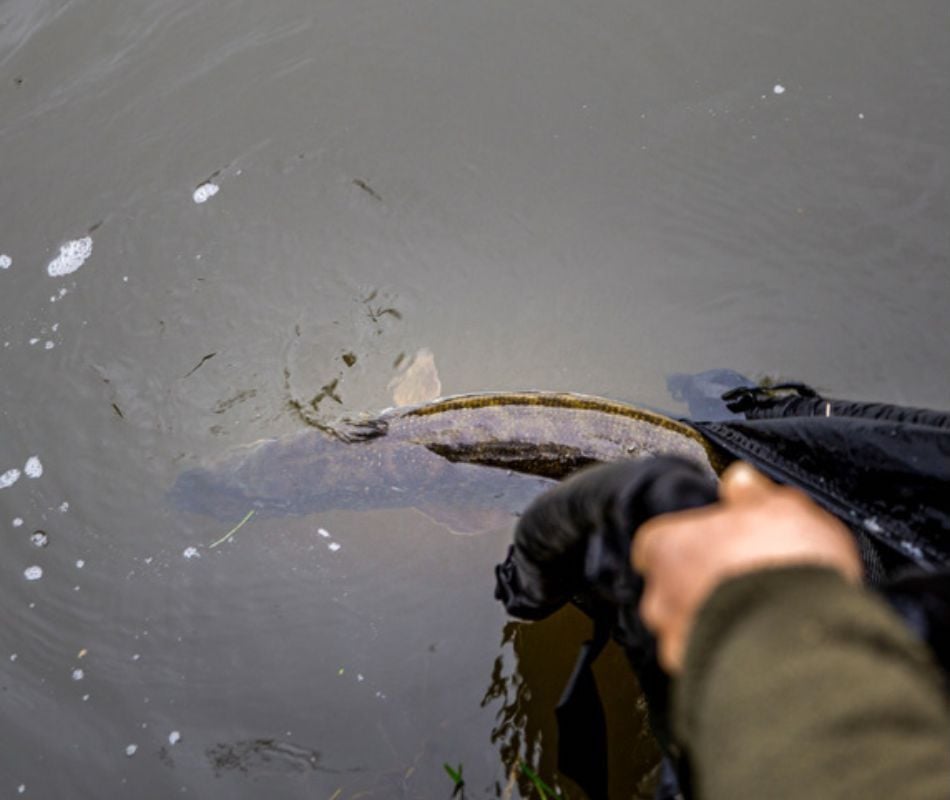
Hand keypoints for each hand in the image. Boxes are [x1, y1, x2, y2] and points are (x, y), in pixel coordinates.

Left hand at [631, 462, 862, 673]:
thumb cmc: (786, 568)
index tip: (712, 545)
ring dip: (712, 626)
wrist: (804, 637)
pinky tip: (759, 651)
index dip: (687, 544)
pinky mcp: (698, 677)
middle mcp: (659, 594)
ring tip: (757, 622)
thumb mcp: (782, 508)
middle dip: (698, 589)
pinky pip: (708, 665)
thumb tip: (742, 480)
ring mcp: (675, 640)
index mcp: (667, 543)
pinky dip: (728, 660)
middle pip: (667, 589)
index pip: (656, 542)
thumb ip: (755, 495)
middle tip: (742, 583)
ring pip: (685, 631)